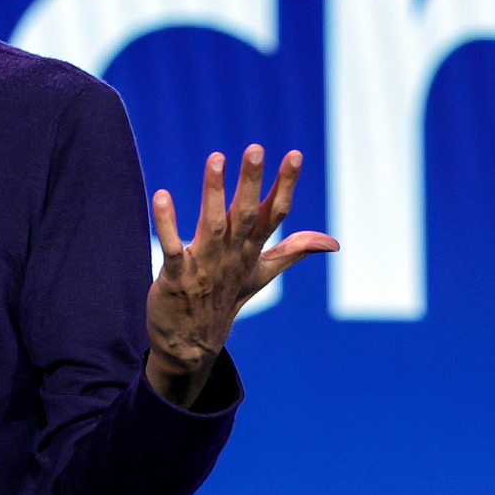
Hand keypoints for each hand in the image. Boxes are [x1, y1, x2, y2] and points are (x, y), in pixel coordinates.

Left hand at [145, 146, 338, 407]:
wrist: (191, 346)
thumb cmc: (224, 301)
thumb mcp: (262, 274)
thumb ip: (293, 251)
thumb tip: (333, 242)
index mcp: (251, 252)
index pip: (273, 215)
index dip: (284, 185)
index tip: (294, 154)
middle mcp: (231, 256)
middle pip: (244, 215)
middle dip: (251, 182)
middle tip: (255, 148)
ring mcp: (204, 267)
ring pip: (212, 225)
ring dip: (214, 192)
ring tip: (216, 159)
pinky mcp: (176, 277)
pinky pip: (171, 247)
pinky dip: (166, 224)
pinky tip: (161, 196)